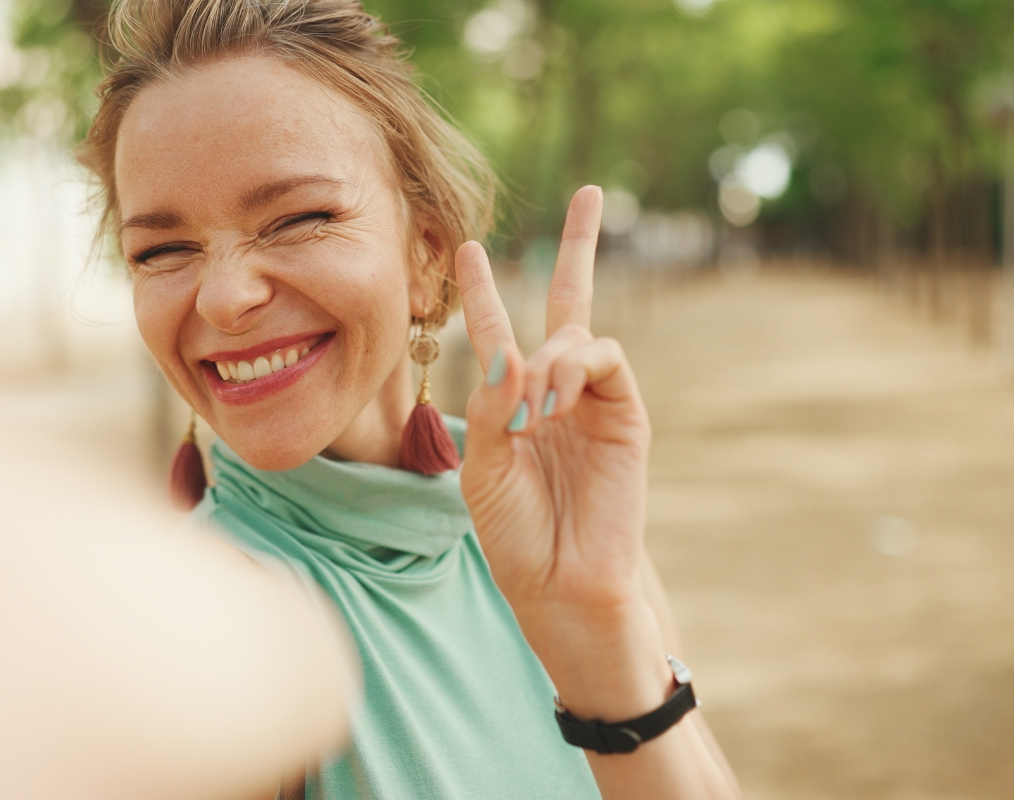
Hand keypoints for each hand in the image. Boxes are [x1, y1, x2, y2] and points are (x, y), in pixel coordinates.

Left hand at [456, 186, 651, 649]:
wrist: (561, 579)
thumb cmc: (515, 530)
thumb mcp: (484, 465)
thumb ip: (494, 404)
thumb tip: (513, 352)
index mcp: (514, 400)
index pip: (501, 330)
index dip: (485, 290)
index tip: (466, 247)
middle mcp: (556, 390)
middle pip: (569, 301)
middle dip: (579, 247)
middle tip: (591, 192)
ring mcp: (595, 400)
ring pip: (579, 335)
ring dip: (552, 359)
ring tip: (537, 409)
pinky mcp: (626, 415)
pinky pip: (604, 361)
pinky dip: (575, 368)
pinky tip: (554, 401)